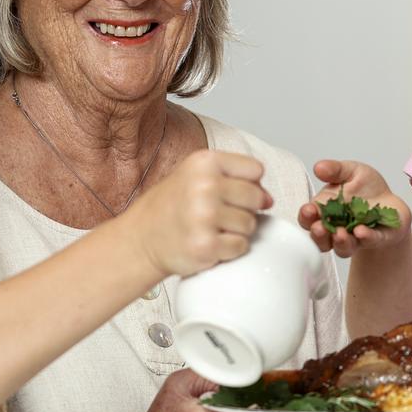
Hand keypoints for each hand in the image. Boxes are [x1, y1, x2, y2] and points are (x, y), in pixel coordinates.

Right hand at [124, 150, 272, 276]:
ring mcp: (204, 216)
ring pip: (251, 224)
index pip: (256, 170)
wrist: (141, 239)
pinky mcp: (206, 245)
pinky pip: (240, 246)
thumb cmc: (172, 207)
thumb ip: (235, 179)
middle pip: (256, 198)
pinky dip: (229, 249)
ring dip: (236, 230)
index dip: (248, 184)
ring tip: (211, 228)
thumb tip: (269, 199)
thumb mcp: (197, 177)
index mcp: (204, 162)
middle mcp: (204, 185)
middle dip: (244, 209)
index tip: (229, 193)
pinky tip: (209, 242)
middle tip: (218, 214)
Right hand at [297, 160, 411, 257]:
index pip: (309, 218)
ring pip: (342, 247)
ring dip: (340, 242)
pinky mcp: (376, 239)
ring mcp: (355, 238)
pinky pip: (370, 241)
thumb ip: (334, 170)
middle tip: (319, 228)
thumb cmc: (367, 189)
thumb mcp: (351, 172)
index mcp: (326, 211)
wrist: (392, 204)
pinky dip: (366, 237)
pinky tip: (362, 232)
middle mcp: (336, 229)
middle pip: (321, 238)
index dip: (306, 216)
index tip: (308, 211)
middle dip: (318, 235)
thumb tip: (318, 167)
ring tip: (341, 234)